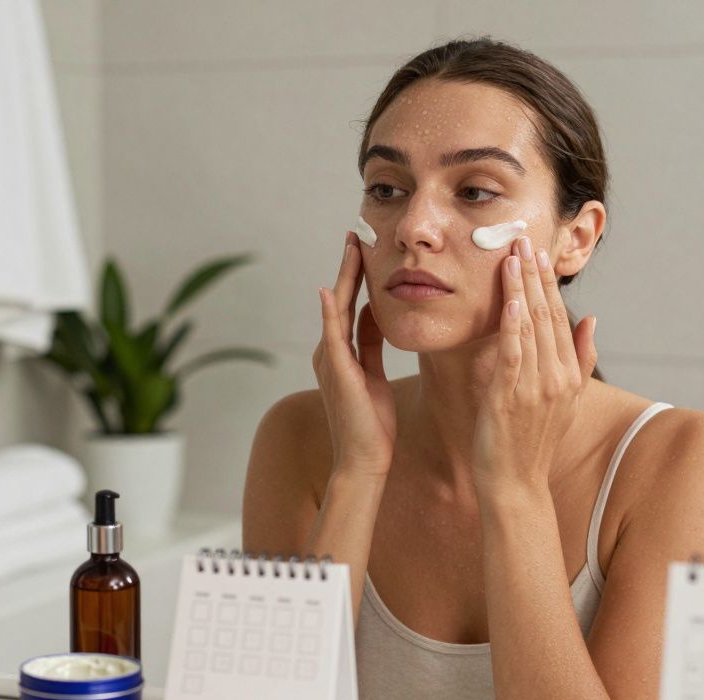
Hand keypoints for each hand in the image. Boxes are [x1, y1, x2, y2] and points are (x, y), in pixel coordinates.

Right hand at [313, 232, 395, 481]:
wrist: (364, 460)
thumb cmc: (372, 424)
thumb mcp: (374, 374)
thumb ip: (370, 343)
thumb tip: (374, 314)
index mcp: (340, 352)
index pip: (349, 304)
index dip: (356, 276)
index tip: (364, 247)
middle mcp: (329, 351)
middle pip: (340, 299)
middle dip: (348, 267)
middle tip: (355, 234)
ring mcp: (330, 360)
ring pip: (336, 309)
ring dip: (343, 277)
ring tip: (351, 247)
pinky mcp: (336, 371)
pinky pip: (333, 335)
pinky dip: (330, 311)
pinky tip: (331, 289)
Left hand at [473, 237, 597, 498]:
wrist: (515, 485)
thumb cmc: (531, 443)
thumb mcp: (564, 400)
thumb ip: (580, 359)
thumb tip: (593, 320)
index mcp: (567, 374)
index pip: (560, 318)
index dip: (549, 283)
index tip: (540, 252)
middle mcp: (556, 377)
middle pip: (548, 315)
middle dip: (536, 275)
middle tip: (525, 238)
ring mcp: (535, 386)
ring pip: (531, 327)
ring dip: (523, 288)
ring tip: (514, 255)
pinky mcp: (511, 396)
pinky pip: (514, 354)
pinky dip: (514, 325)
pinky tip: (511, 299)